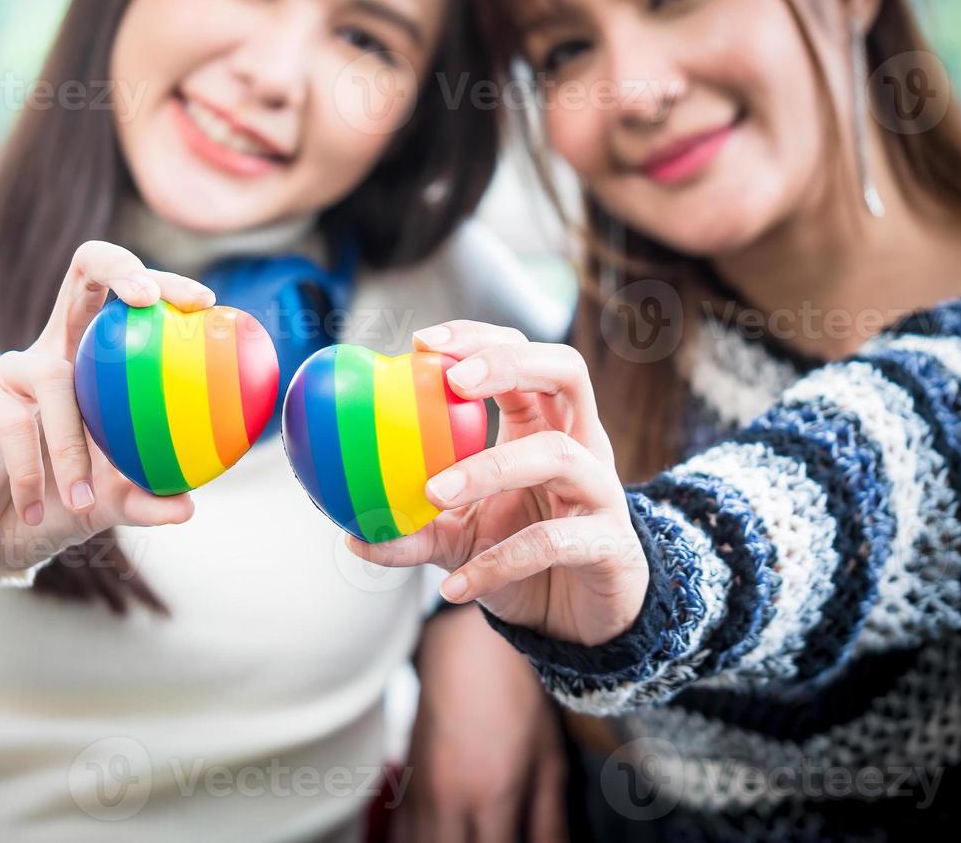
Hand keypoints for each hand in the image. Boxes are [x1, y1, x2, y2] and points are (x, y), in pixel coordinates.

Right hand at [0, 241, 214, 569]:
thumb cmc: (53, 507)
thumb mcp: (105, 505)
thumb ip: (144, 499)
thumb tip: (189, 507)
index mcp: (93, 366)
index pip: (126, 301)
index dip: (163, 283)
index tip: (204, 303)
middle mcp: (54, 352)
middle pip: (84, 275)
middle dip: (118, 267)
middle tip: (149, 300)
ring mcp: (11, 370)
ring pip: (54, 378)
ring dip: (72, 448)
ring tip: (85, 502)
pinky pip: (14, 426)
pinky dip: (31, 476)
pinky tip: (35, 513)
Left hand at [348, 320, 648, 646]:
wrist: (577, 622)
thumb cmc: (521, 559)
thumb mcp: (458, 538)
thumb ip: (413, 528)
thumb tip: (351, 534)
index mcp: (543, 425)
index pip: (522, 355)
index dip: (480, 338)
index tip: (422, 343)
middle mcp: (581, 445)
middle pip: (566, 372)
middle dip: (509, 364)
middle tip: (453, 381)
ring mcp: (601, 491)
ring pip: (560, 456)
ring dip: (492, 466)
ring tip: (435, 491)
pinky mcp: (609, 545)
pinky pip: (552, 542)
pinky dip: (499, 561)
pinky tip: (454, 585)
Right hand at [394, 605, 566, 842]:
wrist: (468, 650)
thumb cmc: (516, 698)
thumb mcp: (550, 760)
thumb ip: (551, 823)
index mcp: (493, 796)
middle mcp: (450, 800)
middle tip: (495, 840)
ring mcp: (421, 791)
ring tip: (471, 838)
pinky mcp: (407, 782)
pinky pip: (403, 833)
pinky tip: (444, 836)